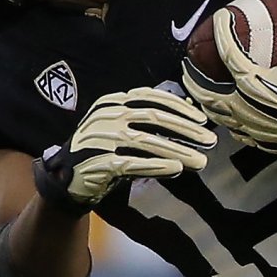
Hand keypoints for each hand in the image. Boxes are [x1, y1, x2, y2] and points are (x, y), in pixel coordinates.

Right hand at [34, 86, 215, 208]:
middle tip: (210, 141)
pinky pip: (133, 163)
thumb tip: (189, 111)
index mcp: (112, 102)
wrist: (66, 179)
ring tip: (200, 161)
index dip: (179, 107)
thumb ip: (148, 120)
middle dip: (186, 130)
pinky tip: (176, 169)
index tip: (201, 120)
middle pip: (154, 118)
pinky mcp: (99, 163)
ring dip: (178, 151)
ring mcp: (102, 138)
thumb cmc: (101, 151)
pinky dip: (157, 166)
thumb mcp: (122, 129)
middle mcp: (107, 116)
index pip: (150, 97)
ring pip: (147, 142)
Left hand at [182, 0, 276, 154]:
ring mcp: (248, 125)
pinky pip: (233, 129)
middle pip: (205, 90)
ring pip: (215, 113)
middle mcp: (242, 104)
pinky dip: (224, 118)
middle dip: (193, 77)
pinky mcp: (257, 139)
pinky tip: (225, 114)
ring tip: (199, 91)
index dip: (222, 30)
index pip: (228, 51)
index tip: (221, 17)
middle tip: (186, 66)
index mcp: (251, 81)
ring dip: (203, 100)